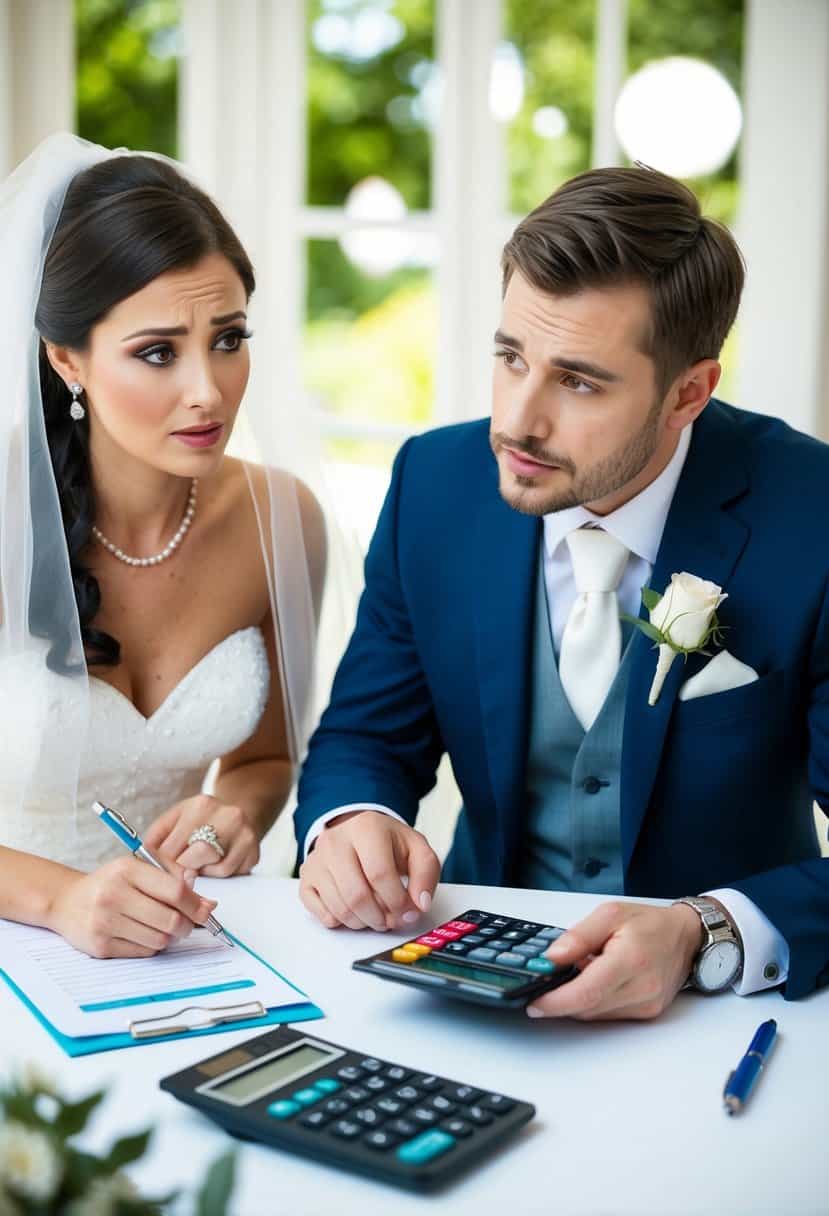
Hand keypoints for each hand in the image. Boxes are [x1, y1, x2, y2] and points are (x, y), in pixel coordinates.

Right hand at [49, 857, 217, 958]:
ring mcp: (105, 922)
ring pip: (159, 940)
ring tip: (160, 927)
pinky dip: (150, 946)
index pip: (174, 890)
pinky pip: (143, 952)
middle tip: (186, 924)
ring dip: (168, 937)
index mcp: (127, 870)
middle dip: (186, 925)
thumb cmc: (110, 884)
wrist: (67, 902)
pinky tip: (141, 934)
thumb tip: (208, 904)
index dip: (195, 904)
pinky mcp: (100, 946)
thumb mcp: (138, 869)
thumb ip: (174, 878)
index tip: (205, 910)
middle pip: (170, 920)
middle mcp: (114, 894)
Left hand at [143, 794, 259, 875]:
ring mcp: (244, 833)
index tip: (160, 873)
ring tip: (200, 864)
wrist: (240, 813)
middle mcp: (226, 815)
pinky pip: (229, 874)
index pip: (170, 849)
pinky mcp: (254, 851)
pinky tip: (216, 864)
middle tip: (181, 874)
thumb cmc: (199, 822)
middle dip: (182, 872)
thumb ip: (156, 841)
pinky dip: (219, 875)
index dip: (162, 867)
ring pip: (212, 870)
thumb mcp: (175, 821)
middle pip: (192, 860)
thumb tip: (149, 870)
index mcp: (200, 805)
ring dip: (202, 873)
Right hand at [299, 810, 440, 931]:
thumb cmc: (389, 845)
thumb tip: (419, 905)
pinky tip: (354, 911)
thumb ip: (426, 875)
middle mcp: (335, 840)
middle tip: (391, 920)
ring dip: (363, 922)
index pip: (380, 874)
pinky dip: (341, 921)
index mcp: (366, 827)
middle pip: (357, 895)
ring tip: (376, 915)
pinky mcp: (306, 878)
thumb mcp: (417, 850)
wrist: (360, 834)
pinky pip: (320, 913)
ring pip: (339, 908)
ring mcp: (317, 859)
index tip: (408, 912)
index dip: (397, 902)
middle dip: (379, 918)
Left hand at [525, 901, 701, 1020]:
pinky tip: (594, 981)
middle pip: (588, 1007)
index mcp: (631, 960)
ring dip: (576, 1001)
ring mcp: (646, 1005)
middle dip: (560, 1001)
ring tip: (575, 974)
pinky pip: (609, 1014)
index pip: (587, 992)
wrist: (687, 938)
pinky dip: (593, 1002)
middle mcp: (642, 989)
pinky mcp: (647, 1013)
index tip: (533, 1003)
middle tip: (543, 985)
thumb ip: (578, 936)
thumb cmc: (649, 923)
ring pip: (596, 1014)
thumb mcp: (610, 914)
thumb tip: (550, 959)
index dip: (556, 1002)